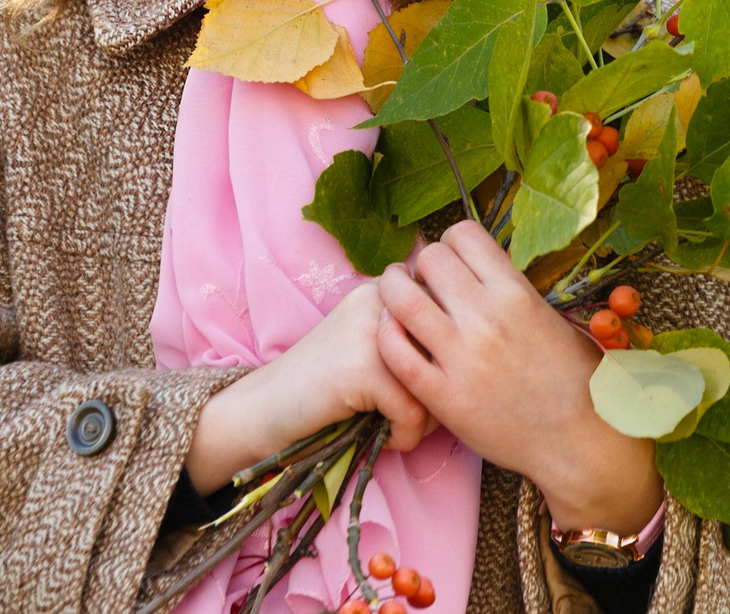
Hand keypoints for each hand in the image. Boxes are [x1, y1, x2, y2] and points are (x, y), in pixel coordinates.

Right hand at [185, 282, 434, 490]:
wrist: (261, 410)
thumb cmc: (321, 388)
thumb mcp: (369, 350)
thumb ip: (410, 341)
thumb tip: (468, 358)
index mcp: (384, 288)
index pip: (447, 316)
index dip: (442, 360)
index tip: (423, 387)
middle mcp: (380, 299)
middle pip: (447, 347)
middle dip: (442, 389)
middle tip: (417, 414)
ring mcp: (370, 331)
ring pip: (436, 381)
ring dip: (427, 418)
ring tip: (402, 428)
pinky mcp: (362, 368)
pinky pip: (413, 411)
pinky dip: (405, 436)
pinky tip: (386, 440)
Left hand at [376, 222, 662, 534]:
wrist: (580, 442)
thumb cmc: (576, 381)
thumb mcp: (553, 320)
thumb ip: (515, 294)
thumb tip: (480, 276)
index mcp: (517, 293)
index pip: (464, 234)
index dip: (451, 243)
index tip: (451, 262)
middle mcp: (487, 317)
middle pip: (430, 258)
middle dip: (422, 265)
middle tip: (423, 284)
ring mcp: (462, 357)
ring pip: (401, 299)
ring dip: (393, 291)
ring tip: (396, 300)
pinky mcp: (443, 397)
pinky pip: (395, 353)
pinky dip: (386, 336)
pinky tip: (394, 336)